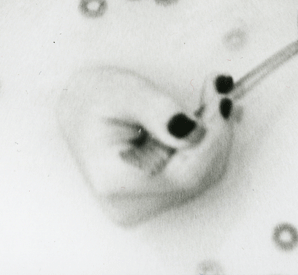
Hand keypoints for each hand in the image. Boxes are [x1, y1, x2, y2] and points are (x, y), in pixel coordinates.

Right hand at [57, 66, 234, 225]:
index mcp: (115, 181)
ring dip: (212, 138)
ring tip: (209, 100)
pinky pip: (192, 176)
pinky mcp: (151, 199)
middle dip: (215, 133)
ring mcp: (140, 206)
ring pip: (199, 178)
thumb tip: (193, 132)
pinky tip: (199, 119)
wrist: (76, 109)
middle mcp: (128, 204)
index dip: (211, 139)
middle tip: (219, 92)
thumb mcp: (123, 90)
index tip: (221, 101)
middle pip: (196, 178)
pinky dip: (202, 146)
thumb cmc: (92, 98)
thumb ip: (158, 110)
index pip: (185, 175)